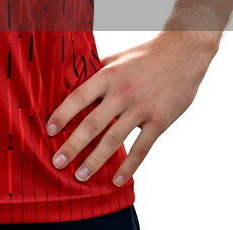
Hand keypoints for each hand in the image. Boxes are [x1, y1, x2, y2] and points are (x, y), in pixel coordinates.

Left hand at [45, 32, 215, 185]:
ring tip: (81, 176)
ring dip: (95, 161)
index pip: (79, 97)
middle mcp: (122, 93)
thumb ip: (97, 71)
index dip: (62, 115)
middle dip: (72, 146)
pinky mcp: (159, 121)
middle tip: (57, 162)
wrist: (183, 53)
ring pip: (114, 141)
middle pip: (92, 124)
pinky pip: (141, 149)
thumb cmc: (145, 54)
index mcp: (109, 75)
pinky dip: (129, 167)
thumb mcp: (117, 57)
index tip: (49, 130)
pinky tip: (118, 180)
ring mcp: (141, 109)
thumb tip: (73, 80)